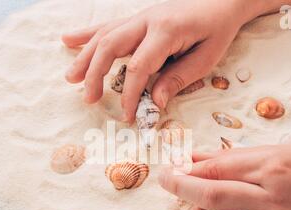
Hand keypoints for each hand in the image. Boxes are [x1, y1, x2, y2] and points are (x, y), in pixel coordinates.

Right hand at [62, 0, 254, 121]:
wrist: (222, 0)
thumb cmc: (216, 29)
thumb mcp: (206, 57)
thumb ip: (178, 78)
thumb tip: (156, 102)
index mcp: (165, 31)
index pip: (139, 66)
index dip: (131, 94)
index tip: (128, 115)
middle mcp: (147, 20)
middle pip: (110, 46)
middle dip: (95, 74)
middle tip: (88, 98)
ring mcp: (140, 17)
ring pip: (104, 35)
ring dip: (84, 57)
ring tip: (70, 78)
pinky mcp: (138, 19)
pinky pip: (108, 26)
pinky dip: (87, 34)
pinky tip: (68, 40)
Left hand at [158, 146, 290, 209]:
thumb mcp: (279, 151)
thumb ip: (234, 156)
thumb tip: (195, 157)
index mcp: (271, 167)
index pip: (217, 169)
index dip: (187, 169)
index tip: (170, 169)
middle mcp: (274, 198)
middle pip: (216, 197)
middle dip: (182, 189)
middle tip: (166, 182)